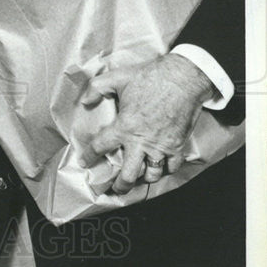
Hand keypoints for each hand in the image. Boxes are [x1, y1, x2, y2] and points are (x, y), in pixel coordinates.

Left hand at [79, 53, 213, 193]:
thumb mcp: (116, 78)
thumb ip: (96, 89)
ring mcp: (161, 147)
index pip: (101, 147)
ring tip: (137, 178)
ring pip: (151, 175)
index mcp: (124, 127)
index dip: (90, 156)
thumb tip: (85, 102)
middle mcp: (141, 142)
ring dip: (142, 179)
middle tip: (114, 188)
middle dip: (119, 186)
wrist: (182, 79)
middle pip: (128, 175)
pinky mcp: (178, 146)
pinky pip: (172, 168)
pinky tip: (160, 168)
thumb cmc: (149, 77)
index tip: (84, 162)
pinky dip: (165, 171)